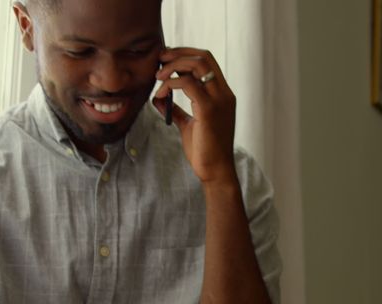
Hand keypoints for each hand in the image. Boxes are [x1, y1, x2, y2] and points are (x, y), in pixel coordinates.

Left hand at [153, 47, 237, 185]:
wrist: (215, 171)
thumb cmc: (204, 151)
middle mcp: (224, 94)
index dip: (185, 54)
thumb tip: (159, 100)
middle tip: (159, 60)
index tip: (166, 59)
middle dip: (178, 54)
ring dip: (173, 66)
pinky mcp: (208, 109)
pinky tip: (160, 94)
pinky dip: (170, 84)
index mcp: (223, 95)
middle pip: (203, 57)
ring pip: (196, 65)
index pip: (207, 61)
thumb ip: (177, 110)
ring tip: (158, 76)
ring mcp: (218, 100)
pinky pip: (187, 84)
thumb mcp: (188, 125)